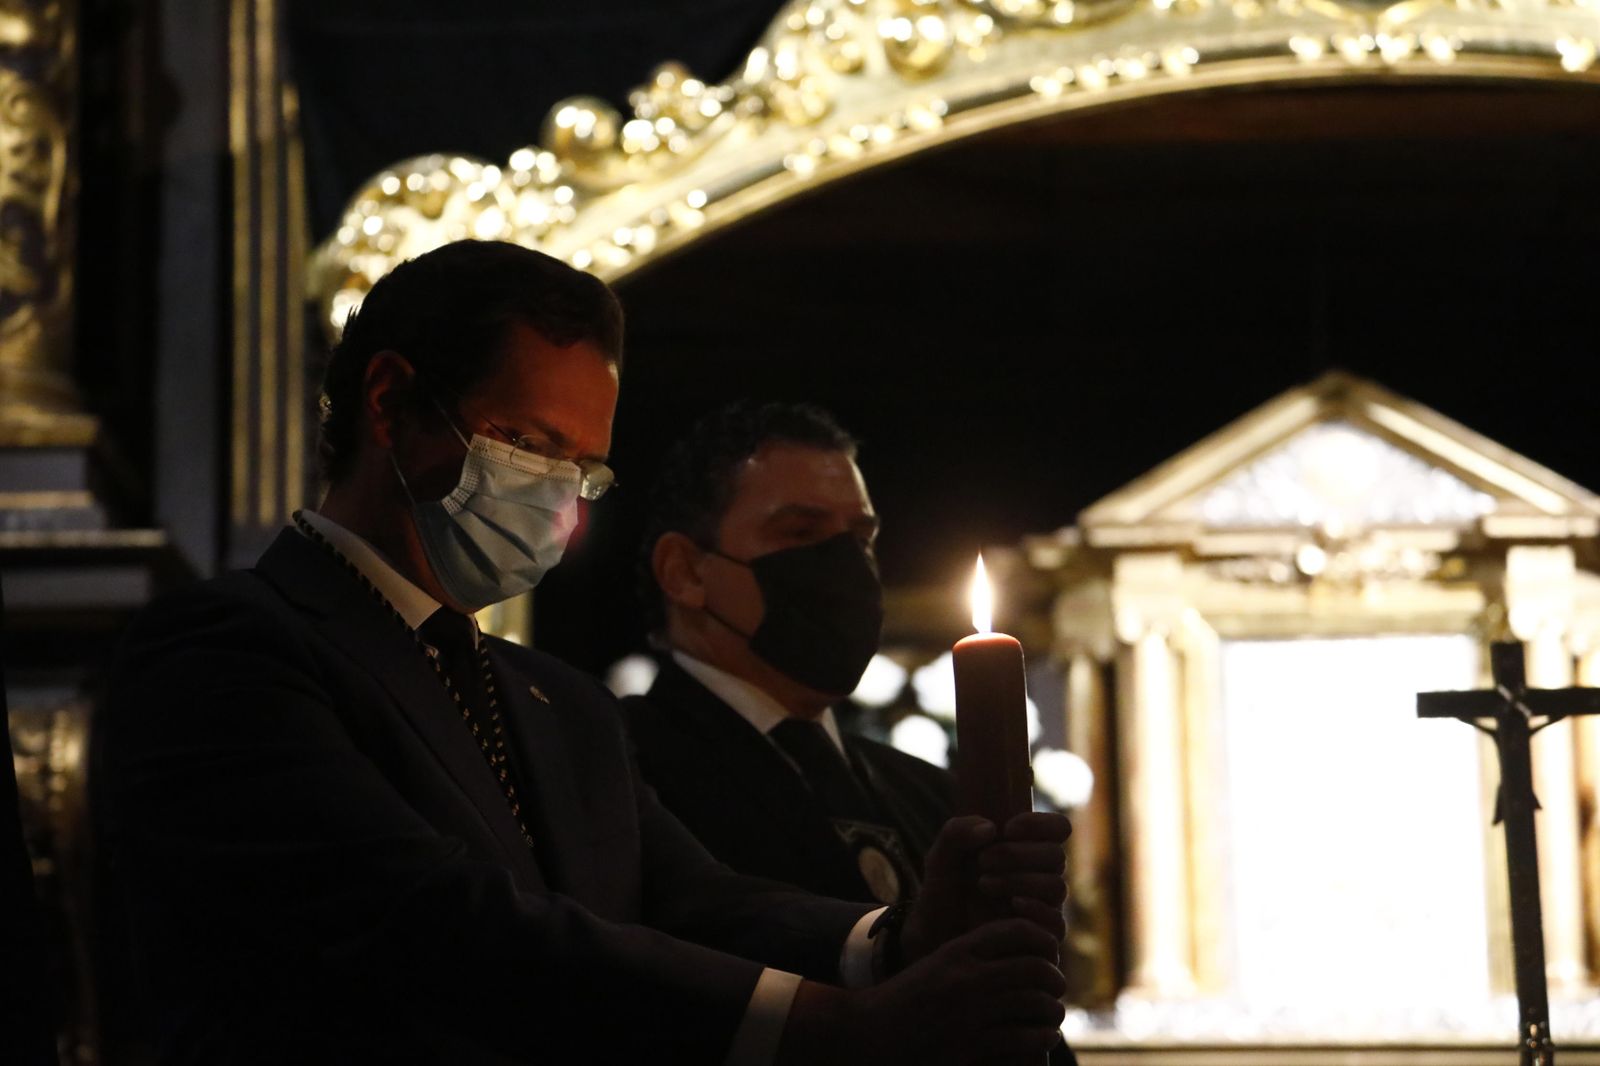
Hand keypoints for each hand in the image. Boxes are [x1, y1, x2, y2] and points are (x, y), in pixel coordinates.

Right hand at [779, 919, 1066, 1065]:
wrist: (867, 1035)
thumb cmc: (904, 1002)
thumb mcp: (936, 965)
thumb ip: (972, 956)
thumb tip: (1018, 954)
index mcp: (957, 952)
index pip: (1016, 931)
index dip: (1041, 939)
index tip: (1048, 952)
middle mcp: (967, 978)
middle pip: (1034, 968)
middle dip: (1053, 980)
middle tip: (1055, 989)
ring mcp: (970, 1014)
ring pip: (1036, 1004)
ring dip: (1050, 1012)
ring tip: (1050, 1017)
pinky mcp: (972, 1048)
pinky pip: (1025, 1038)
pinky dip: (1040, 1039)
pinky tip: (1039, 1039)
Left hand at [902, 812, 1070, 963]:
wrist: (935, 939)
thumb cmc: (943, 894)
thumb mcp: (940, 858)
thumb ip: (956, 833)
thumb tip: (990, 828)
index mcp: (1027, 850)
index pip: (1058, 828)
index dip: (1040, 824)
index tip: (1007, 828)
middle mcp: (1041, 877)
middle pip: (1056, 856)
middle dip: (1017, 854)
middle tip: (982, 860)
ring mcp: (1044, 908)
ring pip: (1056, 886)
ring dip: (1020, 880)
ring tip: (983, 883)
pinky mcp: (1042, 938)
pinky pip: (1057, 922)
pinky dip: (1037, 909)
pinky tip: (1011, 904)